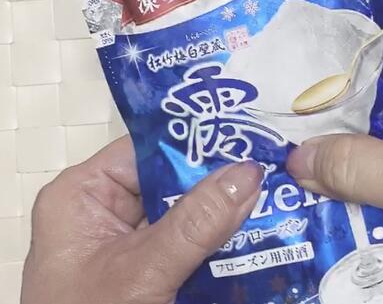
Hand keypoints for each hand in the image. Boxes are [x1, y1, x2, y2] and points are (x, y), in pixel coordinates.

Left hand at [21, 137, 261, 303]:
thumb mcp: (142, 271)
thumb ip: (196, 222)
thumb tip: (249, 171)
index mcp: (84, 193)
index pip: (148, 149)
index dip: (196, 141)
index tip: (246, 136)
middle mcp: (105, 209)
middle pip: (171, 179)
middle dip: (218, 179)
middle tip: (271, 166)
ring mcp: (128, 240)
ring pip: (185, 211)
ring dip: (224, 211)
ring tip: (274, 193)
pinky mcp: (147, 268)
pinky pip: (188, 241)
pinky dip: (217, 240)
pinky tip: (256, 230)